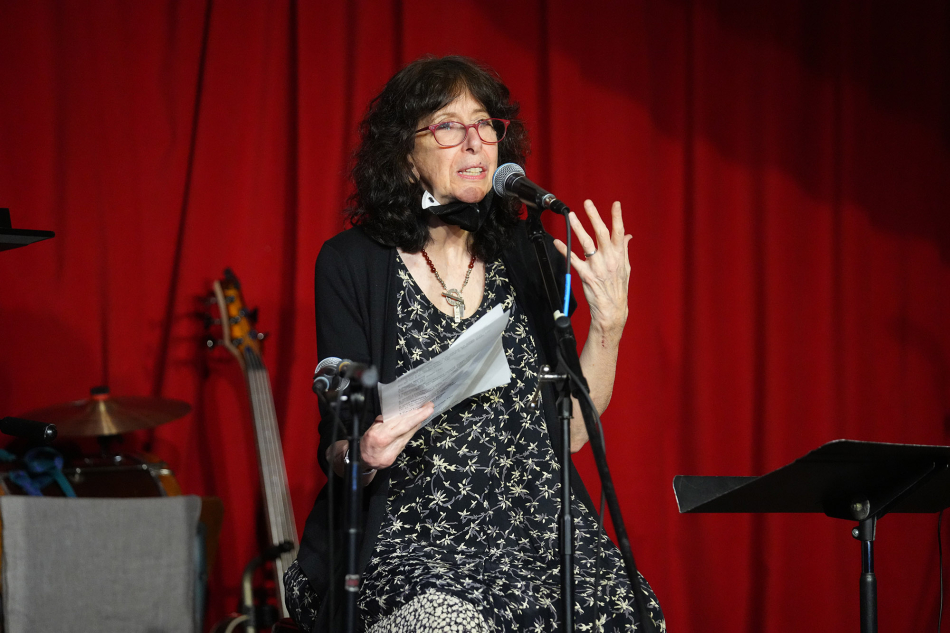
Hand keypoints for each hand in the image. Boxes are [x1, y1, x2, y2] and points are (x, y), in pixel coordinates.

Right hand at [343, 402, 433, 471]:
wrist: (362, 462)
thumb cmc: (364, 444)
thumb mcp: (370, 429)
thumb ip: (382, 422)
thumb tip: (393, 413)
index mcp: (380, 435)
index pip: (402, 424)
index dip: (415, 416)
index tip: (426, 408)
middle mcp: (388, 444)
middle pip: (408, 429)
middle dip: (420, 417)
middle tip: (429, 407)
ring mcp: (394, 452)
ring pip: (408, 435)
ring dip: (417, 423)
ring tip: (424, 412)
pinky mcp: (396, 455)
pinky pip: (406, 440)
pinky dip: (411, 431)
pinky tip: (415, 424)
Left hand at [552, 200, 631, 335]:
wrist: (612, 309)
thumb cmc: (618, 288)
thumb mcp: (626, 268)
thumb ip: (625, 249)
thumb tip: (628, 236)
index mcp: (619, 255)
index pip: (619, 232)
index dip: (617, 217)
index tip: (616, 204)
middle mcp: (609, 259)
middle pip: (601, 233)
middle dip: (594, 216)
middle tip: (587, 203)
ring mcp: (597, 267)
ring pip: (586, 243)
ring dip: (578, 228)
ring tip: (572, 216)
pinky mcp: (586, 275)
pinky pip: (574, 260)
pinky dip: (564, 250)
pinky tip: (557, 242)